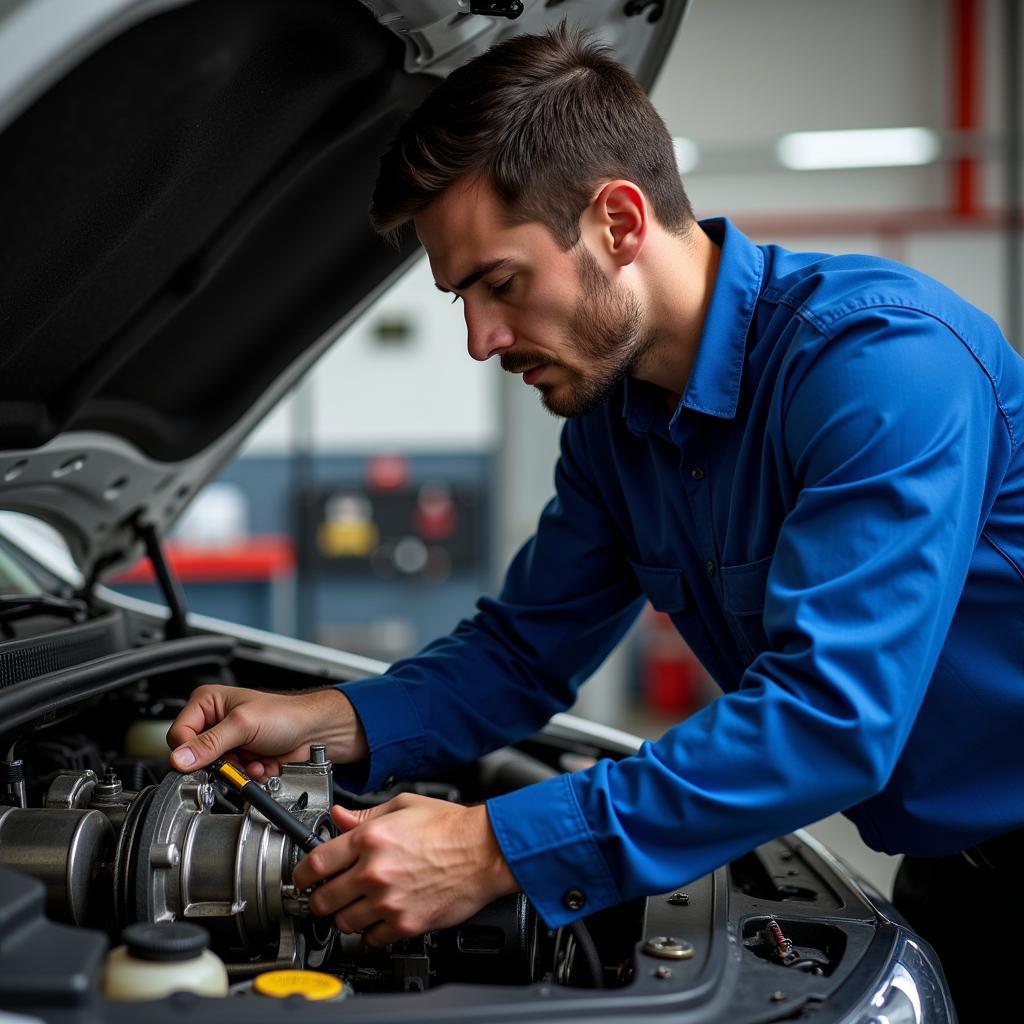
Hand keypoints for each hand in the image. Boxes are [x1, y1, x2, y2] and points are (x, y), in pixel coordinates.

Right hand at [166, 684, 367, 775]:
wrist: (313, 732)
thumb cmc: (285, 715)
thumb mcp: (243, 725)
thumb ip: (210, 743)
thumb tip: (180, 759)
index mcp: (207, 703)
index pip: (178, 735)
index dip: (189, 752)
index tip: (206, 760)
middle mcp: (214, 721)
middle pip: (195, 756)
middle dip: (220, 763)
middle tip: (237, 758)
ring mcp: (227, 742)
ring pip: (214, 771)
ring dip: (236, 771)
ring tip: (253, 760)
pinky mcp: (239, 759)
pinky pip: (230, 778)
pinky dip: (246, 776)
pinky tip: (260, 765)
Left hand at [292, 794, 518, 946]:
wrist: (485, 851)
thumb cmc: (451, 827)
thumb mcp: (404, 806)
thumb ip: (366, 813)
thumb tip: (339, 817)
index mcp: (370, 839)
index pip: (314, 863)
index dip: (300, 874)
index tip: (301, 878)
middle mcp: (374, 871)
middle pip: (323, 898)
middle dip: (319, 898)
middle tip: (325, 895)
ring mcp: (388, 901)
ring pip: (343, 922)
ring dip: (344, 917)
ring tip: (354, 907)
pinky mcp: (405, 923)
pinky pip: (371, 939)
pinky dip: (370, 933)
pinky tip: (377, 919)